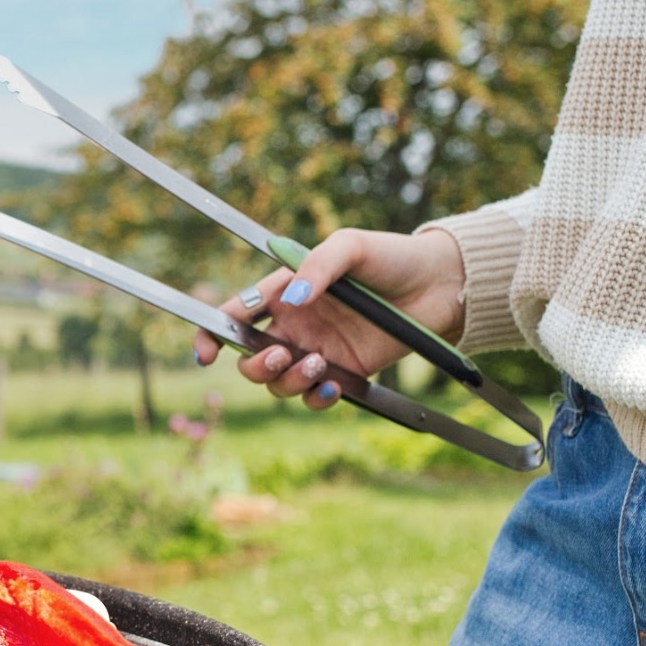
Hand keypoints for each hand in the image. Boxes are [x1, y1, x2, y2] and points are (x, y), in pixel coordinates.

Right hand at [193, 227, 465, 406]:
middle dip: (255, 365)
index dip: (211, 334)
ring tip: (318, 364)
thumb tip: (293, 300)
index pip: (236, 314)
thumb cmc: (391, 257)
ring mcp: (318, 351)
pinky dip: (316, 398)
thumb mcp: (351, 247)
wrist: (439, 286)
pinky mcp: (345, 373)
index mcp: (285, 292)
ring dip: (288, 381)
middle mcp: (296, 325)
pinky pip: (314, 397)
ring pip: (278, 383)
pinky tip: (333, 386)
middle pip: (250, 359)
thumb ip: (317, 268)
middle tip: (282, 356)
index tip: (206, 354)